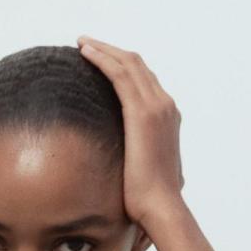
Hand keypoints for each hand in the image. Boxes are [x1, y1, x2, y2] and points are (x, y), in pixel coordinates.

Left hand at [75, 37, 184, 228]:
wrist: (161, 206)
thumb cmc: (151, 199)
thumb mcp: (147, 173)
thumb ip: (141, 162)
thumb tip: (131, 172)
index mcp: (168, 118)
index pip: (145, 81)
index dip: (123, 66)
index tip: (102, 61)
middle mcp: (165, 106)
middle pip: (138, 66)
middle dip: (112, 52)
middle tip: (88, 45)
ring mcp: (156, 107)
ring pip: (128, 64)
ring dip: (104, 49)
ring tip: (82, 43)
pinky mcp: (141, 112)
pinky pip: (119, 73)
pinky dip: (102, 58)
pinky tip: (85, 53)